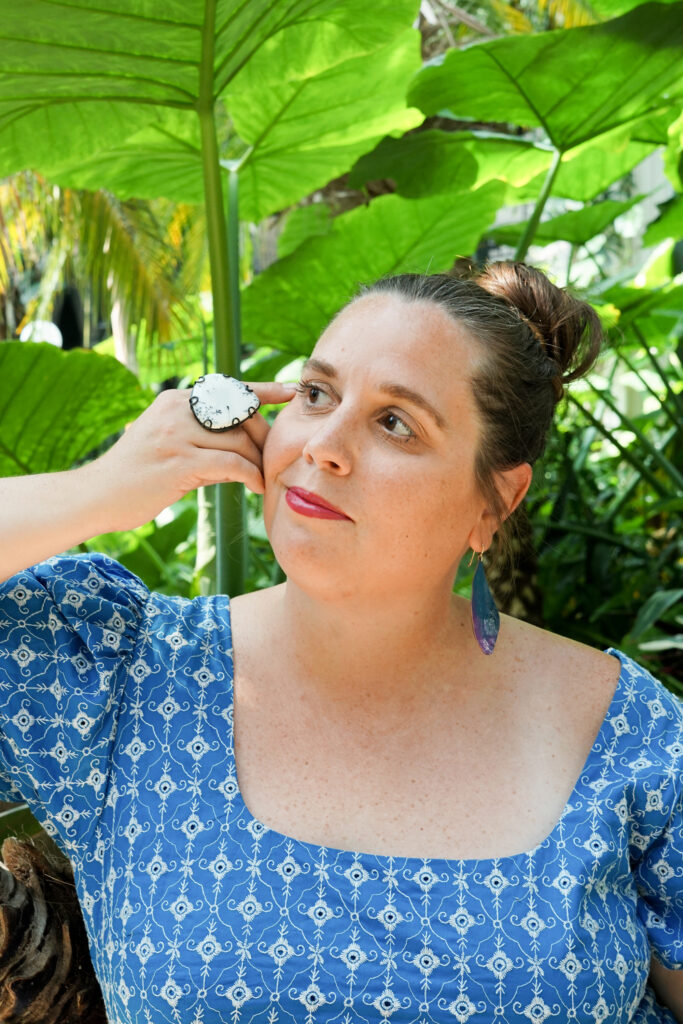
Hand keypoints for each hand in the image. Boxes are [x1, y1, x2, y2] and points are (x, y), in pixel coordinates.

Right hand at [86, 382, 295, 532]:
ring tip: (263, 478)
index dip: (263, 390)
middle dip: (263, 438)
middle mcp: (177, 410)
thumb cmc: (136, 475)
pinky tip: (255, 487)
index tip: (291, 391)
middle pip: (240, 416)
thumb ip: (202, 438)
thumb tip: (244, 446)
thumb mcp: (167, 443)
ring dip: (258, 462)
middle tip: (273, 458)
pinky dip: (249, 476)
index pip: (228, 389)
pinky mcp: (180, 462)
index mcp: (175, 400)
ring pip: (239, 442)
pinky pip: (231, 465)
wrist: (97, 496)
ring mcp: (177, 434)